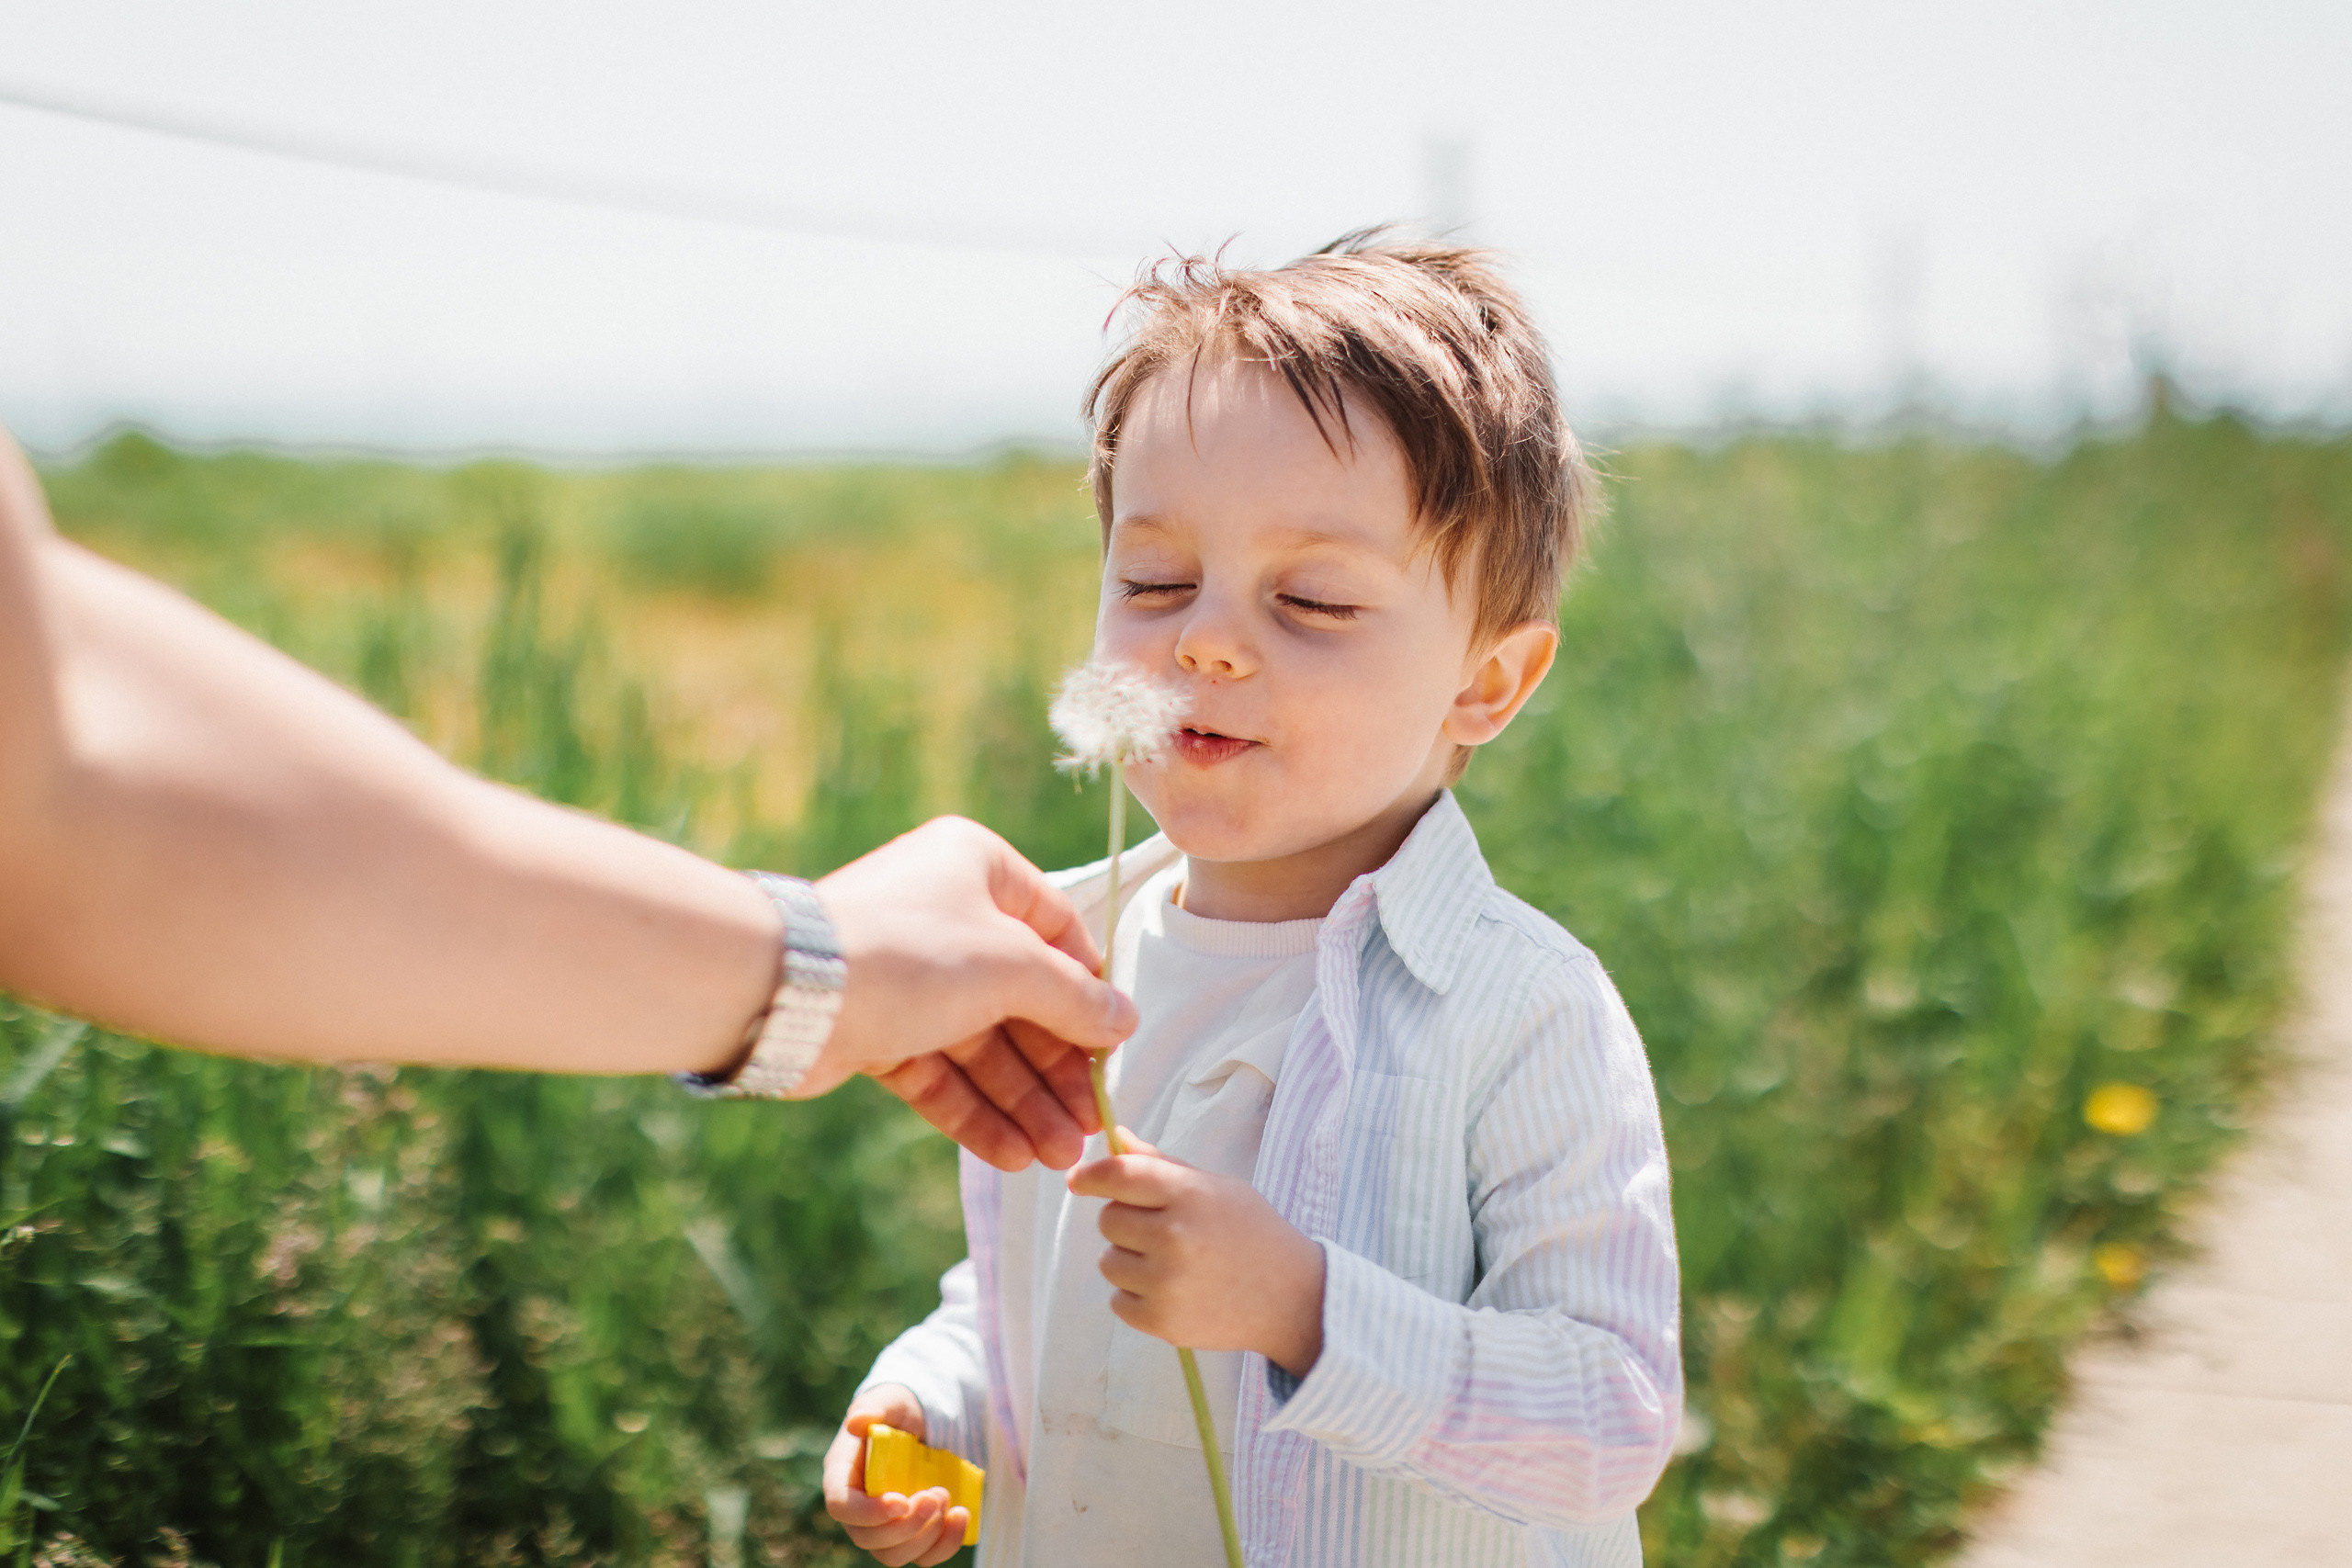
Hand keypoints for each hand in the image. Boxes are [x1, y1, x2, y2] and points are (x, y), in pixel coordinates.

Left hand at [804, 816, 1138, 1171]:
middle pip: (1020, 999)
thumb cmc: (907, 952)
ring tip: (1060, 1156)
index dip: (1089, 991)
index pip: (1057, 929)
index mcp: (978, 869)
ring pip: (981, 1046)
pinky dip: (975, 1113)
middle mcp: (943, 915)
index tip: (1112, 1047)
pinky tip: (1013, 1156)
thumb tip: (1124, 1021)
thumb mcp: (1011, 967)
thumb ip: (1074, 999)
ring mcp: (907, 977)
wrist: (784, 991)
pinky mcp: (875, 1031)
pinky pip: (939, 1074)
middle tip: (1091, 1124)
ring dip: (1023, 1102)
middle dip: (1055, 1069)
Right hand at [822, 1385, 970, 1567]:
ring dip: (925, 1536)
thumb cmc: (897, 1411)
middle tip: (936, 1495)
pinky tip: (962, 1515)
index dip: (868, 1512)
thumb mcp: (888, 1400)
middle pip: (868, 1539)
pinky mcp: (913, 1533)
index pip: (841, 1506)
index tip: (901, 1501)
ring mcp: (885, 1525)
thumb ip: (873, 1407)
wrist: (922, 1423)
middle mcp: (859, 1508)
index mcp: (843, 1475)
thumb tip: (857, 1421)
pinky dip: (945, 1543)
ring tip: (947, 1498)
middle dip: (906, 1526)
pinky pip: (923, 1556)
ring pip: (894, 1555)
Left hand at [1068, 1133, 1326, 1377]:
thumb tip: (1116, 1138)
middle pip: (1108, 1220)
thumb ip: (1162, 1164)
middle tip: (1161, 1229)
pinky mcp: (1161, 1321)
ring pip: (1108, 1261)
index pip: (1119, 1175)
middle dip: (1125, 1221)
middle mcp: (1174, 1237)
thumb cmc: (1251, 1232)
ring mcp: (1166, 1283)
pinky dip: (1136, 1296)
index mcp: (1189, 1195)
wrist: (1291, 1298)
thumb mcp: (1216, 1187)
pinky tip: (1173, 1291)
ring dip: (1129, 1260)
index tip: (1079, 1180)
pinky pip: (1118, 1300)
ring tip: (1172, 1264)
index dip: (1091, 1175)